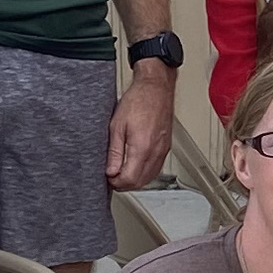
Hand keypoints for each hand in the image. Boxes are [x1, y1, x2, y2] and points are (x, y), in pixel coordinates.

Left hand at [106, 64, 176, 190]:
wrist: (156, 88)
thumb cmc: (138, 101)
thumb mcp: (117, 126)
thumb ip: (114, 152)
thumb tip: (111, 171)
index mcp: (142, 147)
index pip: (129, 179)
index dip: (115, 182)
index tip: (107, 177)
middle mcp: (155, 151)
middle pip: (140, 182)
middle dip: (124, 184)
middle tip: (111, 177)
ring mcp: (163, 151)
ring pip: (149, 178)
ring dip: (134, 181)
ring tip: (121, 172)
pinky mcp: (165, 148)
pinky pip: (156, 169)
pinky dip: (144, 174)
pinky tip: (135, 167)